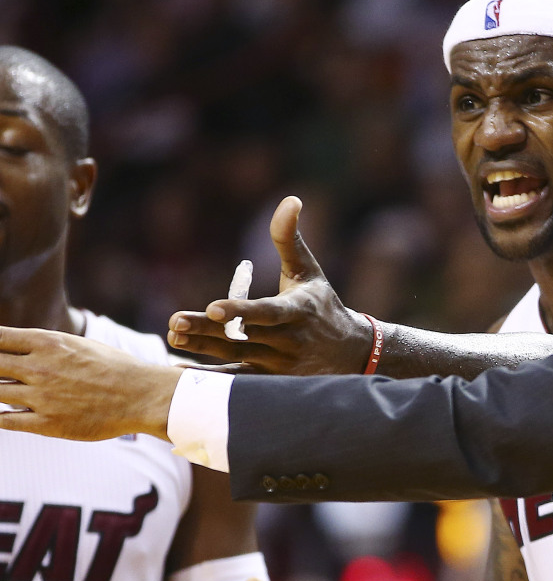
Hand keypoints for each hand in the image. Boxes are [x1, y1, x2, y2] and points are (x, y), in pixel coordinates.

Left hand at [0, 326, 181, 439]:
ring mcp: (41, 397)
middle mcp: (39, 368)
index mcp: (48, 343)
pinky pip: (5, 421)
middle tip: (2, 372)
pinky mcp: (47, 423)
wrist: (142, 395)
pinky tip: (3, 414)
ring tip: (6, 391)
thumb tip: (16, 349)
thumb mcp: (79, 345)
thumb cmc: (114, 368)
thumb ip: (46, 347)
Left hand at [167, 196, 372, 374]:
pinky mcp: (272, 380)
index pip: (268, 312)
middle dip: (207, 331)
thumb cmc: (323, 305)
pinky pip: (238, 380)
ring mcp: (280, 363)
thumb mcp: (309, 271)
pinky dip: (211, 378)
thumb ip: (290, 239)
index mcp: (299, 310)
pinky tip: (180, 370)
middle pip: (242, 337)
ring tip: (173, 336)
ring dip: (202, 349)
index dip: (241, 312)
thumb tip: (291, 199)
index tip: (213, 308)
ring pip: (236, 357)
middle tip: (175, 323)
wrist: (351, 353)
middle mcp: (290, 340)